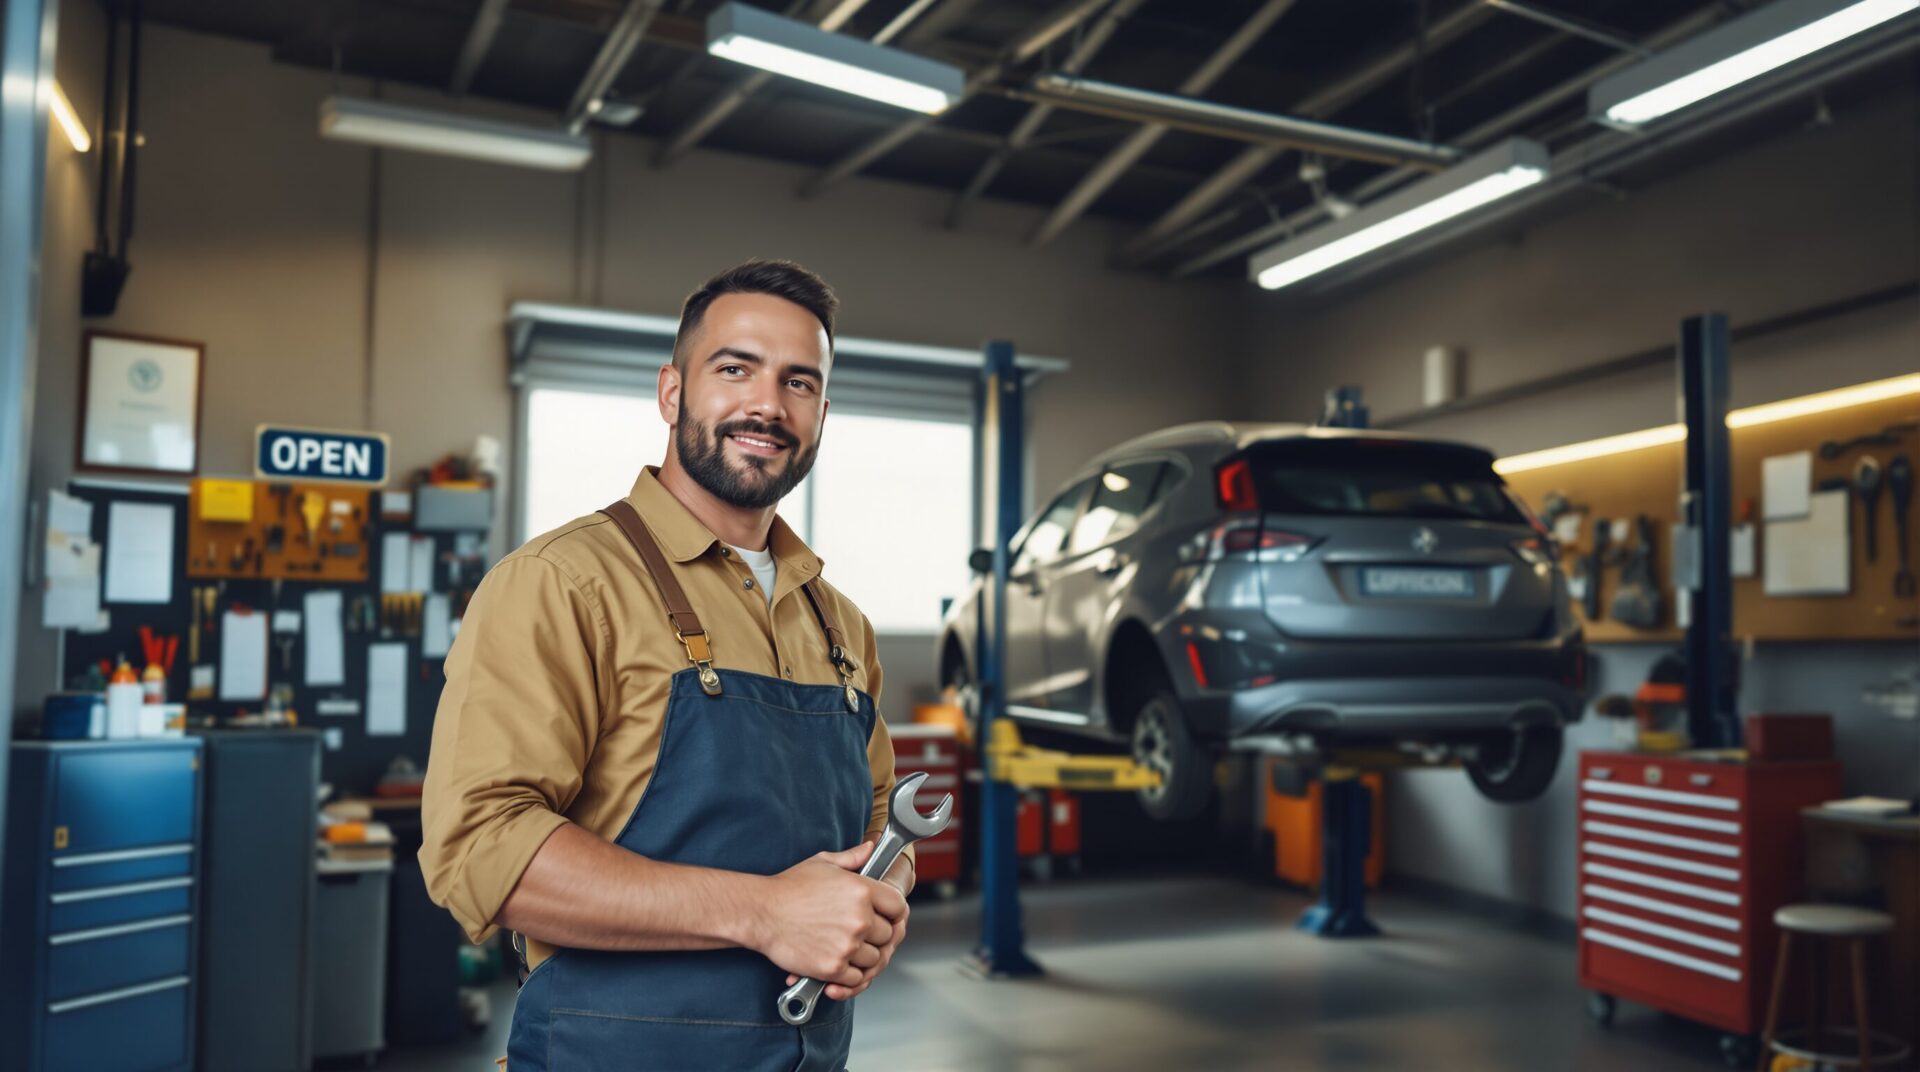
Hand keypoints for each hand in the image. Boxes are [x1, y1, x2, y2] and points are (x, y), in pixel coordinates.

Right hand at [752, 843, 906, 993]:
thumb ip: (852, 858)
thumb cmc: (789, 887)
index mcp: (862, 890)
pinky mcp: (832, 967)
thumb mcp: (823, 863)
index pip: (899, 907)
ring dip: (864, 958)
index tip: (888, 918)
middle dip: (877, 936)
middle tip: (862, 936)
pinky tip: (841, 967)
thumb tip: (870, 848)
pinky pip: (856, 979)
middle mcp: (859, 918)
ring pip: (874, 959)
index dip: (896, 914)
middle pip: (888, 936)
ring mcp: (847, 945)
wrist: (761, 912)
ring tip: (849, 950)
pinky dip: (851, 977)